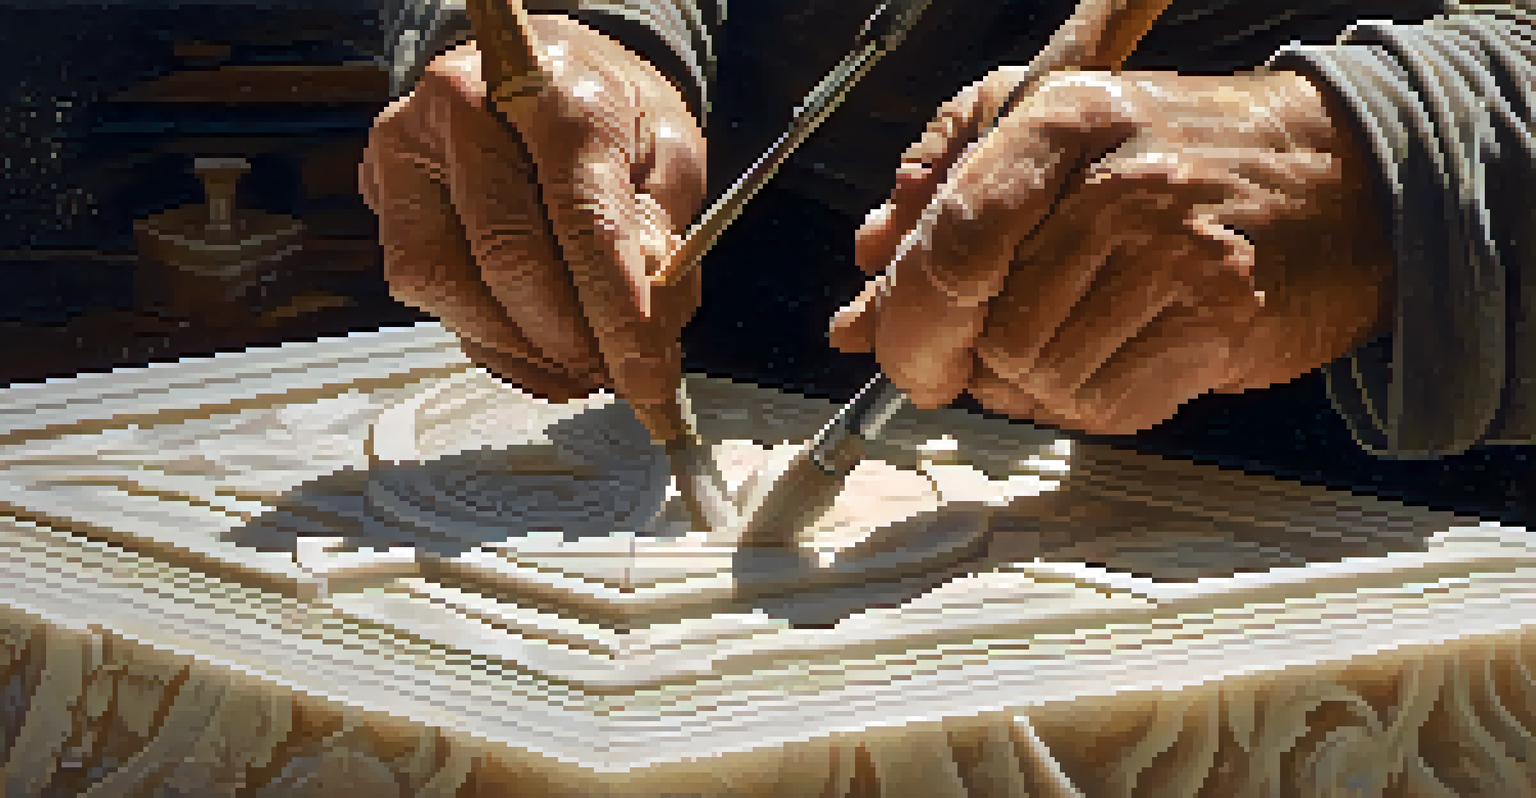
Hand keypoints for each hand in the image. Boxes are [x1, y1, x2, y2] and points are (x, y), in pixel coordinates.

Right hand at [360, 15, 706, 441]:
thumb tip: (649, 320)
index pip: (582, 220)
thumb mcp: (666, 148)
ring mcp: (407, 149)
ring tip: (583, 373)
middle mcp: (463, 110)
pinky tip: (538, 354)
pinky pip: (425, 291)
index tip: (649, 380)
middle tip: (622, 380)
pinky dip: (490, 342)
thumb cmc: (606, 110)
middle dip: (572, 343)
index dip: (618, 313)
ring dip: (526, 353)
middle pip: (509, 259)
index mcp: (550, 90)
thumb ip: (663, 229)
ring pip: (451, 286)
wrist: (534, 63)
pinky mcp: (380, 188)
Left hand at [830, 67, 1393, 434]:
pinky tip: (1115, 365)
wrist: (1339, 179)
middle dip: (977, 361)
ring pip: (1042, 377)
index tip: (900, 352)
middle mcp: (1122, 182)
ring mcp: (1179, 254)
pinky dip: (1091, 406)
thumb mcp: (1056, 140)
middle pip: (992, 326)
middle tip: (999, 351)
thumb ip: (943, 206)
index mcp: (1063, 119)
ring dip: (1037, 387)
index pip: (953, 238)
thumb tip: (860, 300)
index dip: (909, 318)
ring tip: (1073, 345)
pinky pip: (1105, 408)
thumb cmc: (1179, 159)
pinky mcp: (1222, 321)